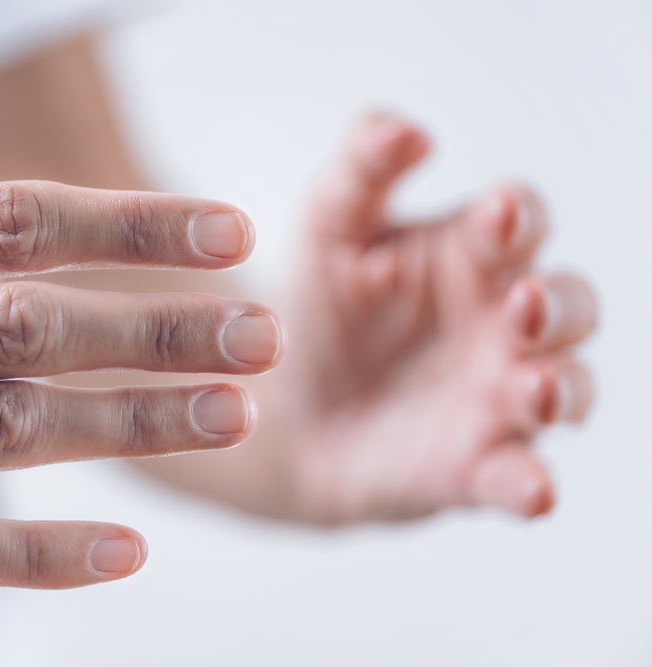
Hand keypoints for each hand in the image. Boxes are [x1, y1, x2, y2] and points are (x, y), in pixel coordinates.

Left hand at [275, 114, 596, 522]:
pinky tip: (533, 491)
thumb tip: (409, 131)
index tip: (497, 214)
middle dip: (556, 305)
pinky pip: (517, 475)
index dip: (516, 217)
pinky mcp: (475, 465)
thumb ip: (361, 170)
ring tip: (535, 388)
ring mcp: (496, 397)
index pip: (520, 222)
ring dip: (563, 389)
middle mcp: (503, 324)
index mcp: (473, 254)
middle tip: (520, 304)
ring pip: (565, 389)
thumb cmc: (320, 305)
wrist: (282, 407)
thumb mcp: (328, 227)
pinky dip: (530, 484)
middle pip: (566, 305)